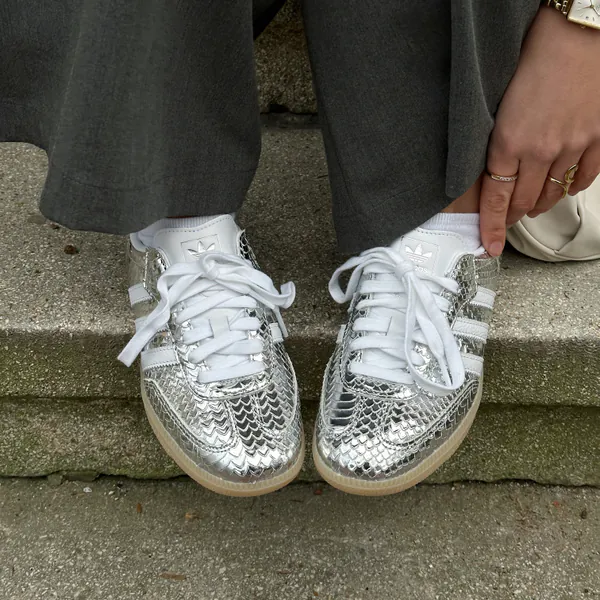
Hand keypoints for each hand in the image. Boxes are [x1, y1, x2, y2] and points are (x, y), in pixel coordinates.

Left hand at [480, 6, 599, 256]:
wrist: (578, 30)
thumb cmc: (533, 59)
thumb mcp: (500, 105)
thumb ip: (498, 141)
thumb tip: (495, 169)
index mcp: (507, 143)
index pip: (495, 199)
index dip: (492, 228)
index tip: (490, 247)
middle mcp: (540, 151)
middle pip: (525, 200)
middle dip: (513, 215)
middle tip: (508, 220)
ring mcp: (573, 145)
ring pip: (554, 192)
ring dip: (541, 203)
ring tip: (533, 206)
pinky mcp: (599, 137)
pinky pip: (586, 176)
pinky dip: (573, 187)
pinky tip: (566, 188)